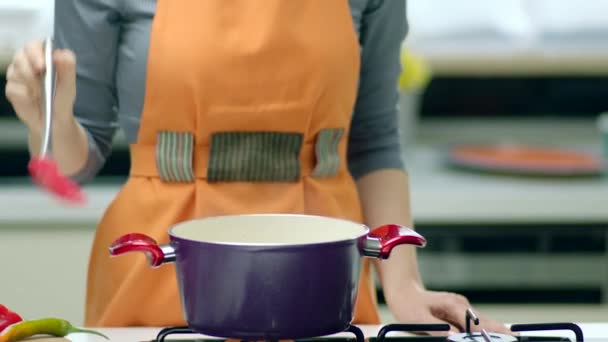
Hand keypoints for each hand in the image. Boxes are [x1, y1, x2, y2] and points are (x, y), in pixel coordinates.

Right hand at [5, 40, 76, 132]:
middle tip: (40, 80)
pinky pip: (13, 88)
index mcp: (42, 56)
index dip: (35, 53)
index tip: (42, 65)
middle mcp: (27, 62)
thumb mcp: (69, 83)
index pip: (33, 46)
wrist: (55, 118)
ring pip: (14, 72)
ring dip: (30, 84)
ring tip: (41, 93)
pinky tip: (32, 100)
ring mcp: (16, 75)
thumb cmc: (62, 97)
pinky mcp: (11, 89)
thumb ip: (67, 67)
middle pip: (20, 57)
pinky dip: (24, 96)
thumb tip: (60, 54)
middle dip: (30, 70)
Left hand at [385, 283, 511, 336]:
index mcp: (454, 306)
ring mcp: (461, 309)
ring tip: (511, 336)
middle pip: (486, 322)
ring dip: (495, 331)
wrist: (403, 292)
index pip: (477, 323)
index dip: (494, 332)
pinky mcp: (459, 313)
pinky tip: (496, 334)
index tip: (509, 337)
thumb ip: (437, 328)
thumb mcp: (418, 319)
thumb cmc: (408, 306)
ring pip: (482, 323)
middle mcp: (461, 305)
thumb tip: (457, 336)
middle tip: (518, 338)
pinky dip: (484, 331)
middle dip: (501, 332)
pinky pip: (474, 325)